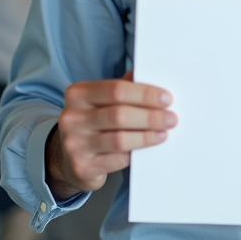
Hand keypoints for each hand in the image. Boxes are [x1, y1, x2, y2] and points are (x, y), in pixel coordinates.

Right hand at [46, 71, 175, 196]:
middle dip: (150, 116)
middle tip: (171, 118)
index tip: (166, 99)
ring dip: (147, 136)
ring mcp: (74, 144)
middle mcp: (72, 118)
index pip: (116, 89)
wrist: (69, 160)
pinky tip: (147, 150)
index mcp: (78, 94)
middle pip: (119, 114)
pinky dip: (135, 153)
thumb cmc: (93, 124)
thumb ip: (123, 88)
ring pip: (120, 139)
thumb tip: (150, 73)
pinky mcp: (82, 167)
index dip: (145, 94)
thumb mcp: (102, 101)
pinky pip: (117, 160)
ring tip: (164, 134)